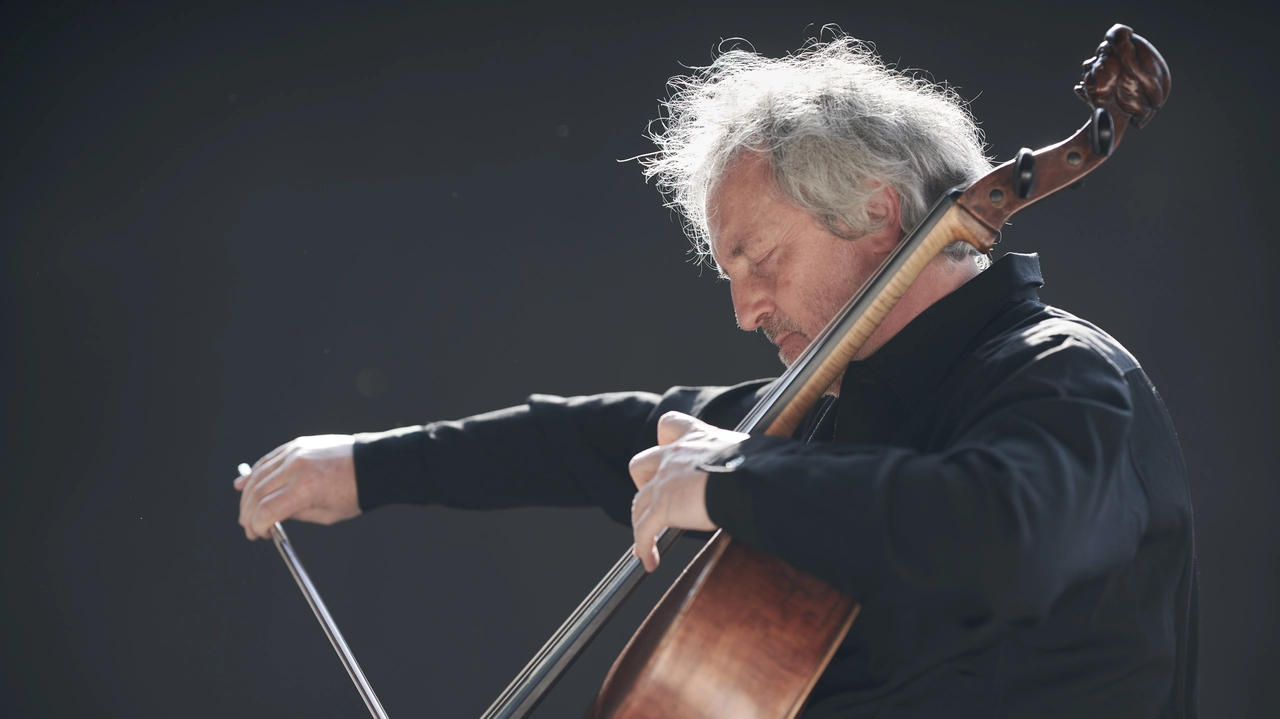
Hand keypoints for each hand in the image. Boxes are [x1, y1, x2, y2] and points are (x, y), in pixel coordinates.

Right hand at [234, 434, 360, 539]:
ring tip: (246, 510)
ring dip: (247, 495)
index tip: (258, 534)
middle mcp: (295, 468)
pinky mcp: (296, 445)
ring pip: (258, 475)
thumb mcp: (327, 515)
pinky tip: (245, 484)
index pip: (266, 511)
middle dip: (248, 514)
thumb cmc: (354, 492)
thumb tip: (273, 516)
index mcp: (305, 489)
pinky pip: (268, 460)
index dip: (257, 526)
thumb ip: (296, 515)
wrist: (372, 464)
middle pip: (257, 494)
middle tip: (249, 526)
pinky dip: (254, 473)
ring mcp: (294, 453)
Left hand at [628, 412, 747, 571]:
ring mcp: (665, 481)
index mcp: (697, 437)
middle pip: (640, 464)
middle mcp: (675, 455)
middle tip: (659, 498)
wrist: (749, 479)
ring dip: (641, 521)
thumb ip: (738, 460)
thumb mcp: (746, 453)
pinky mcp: (663, 507)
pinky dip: (645, 547)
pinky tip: (650, 562)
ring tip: (647, 541)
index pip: (670, 425)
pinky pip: (644, 531)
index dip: (664, 441)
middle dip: (644, 482)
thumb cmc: (759, 466)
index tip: (667, 453)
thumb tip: (762, 469)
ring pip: (639, 502)